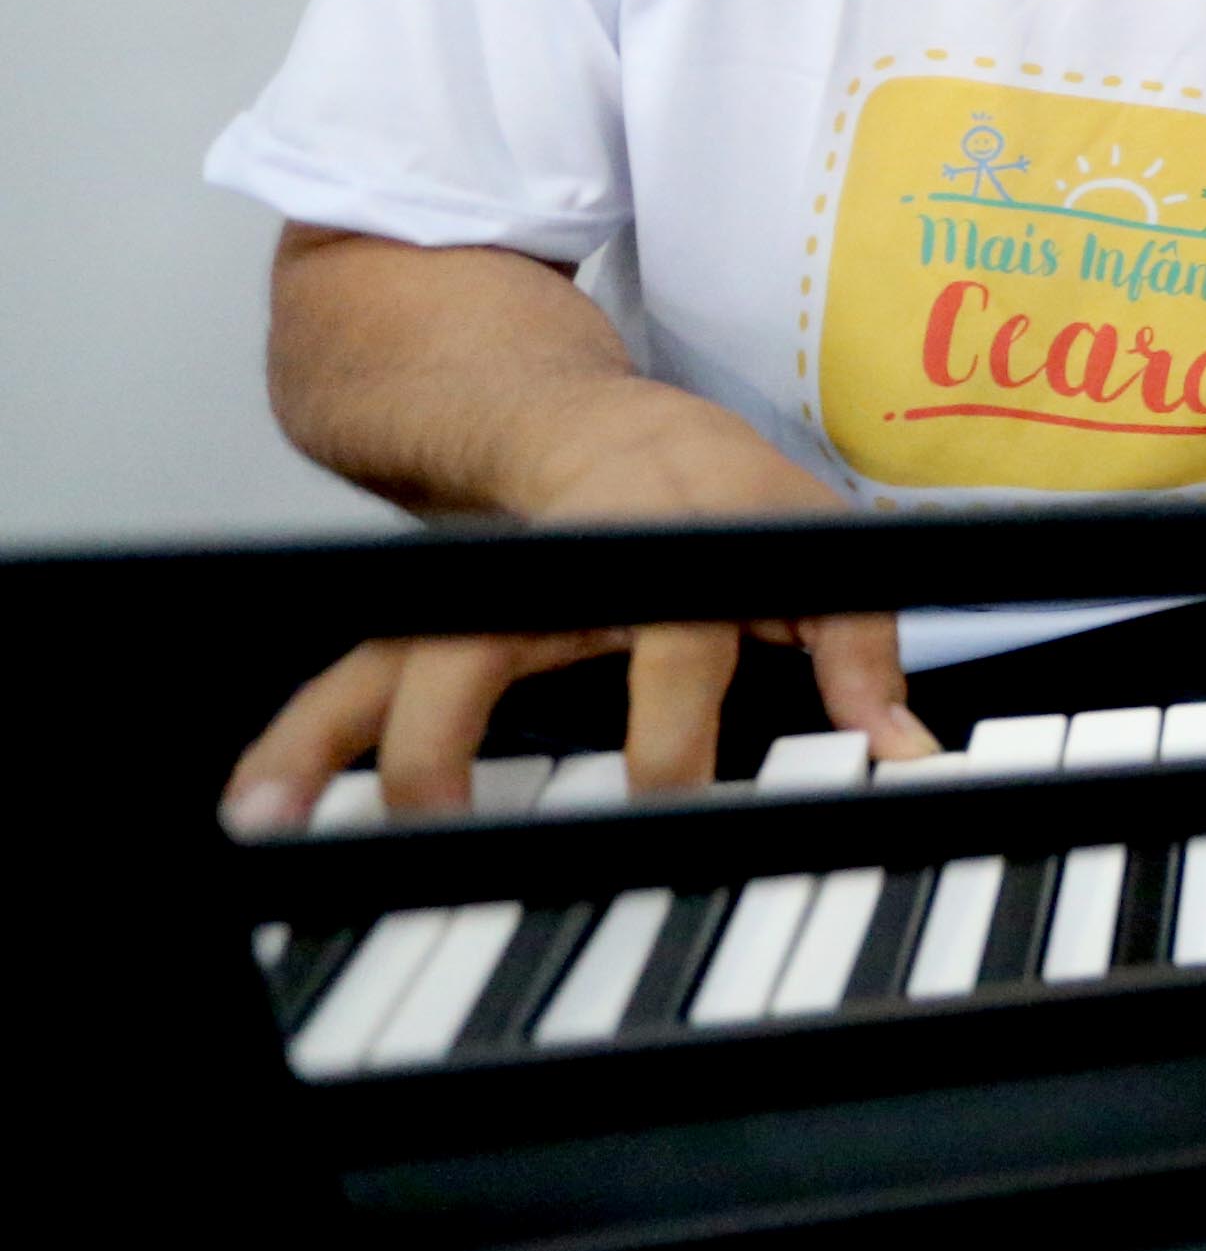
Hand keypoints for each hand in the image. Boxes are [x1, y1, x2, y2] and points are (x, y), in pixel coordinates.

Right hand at [223, 381, 935, 830]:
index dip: (672, 720)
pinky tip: (255, 811)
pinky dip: (295, 748)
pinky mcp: (421, 624)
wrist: (580, 418)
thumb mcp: (806, 541)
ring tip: (280, 828)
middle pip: (484, 643)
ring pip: (385, 664)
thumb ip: (859, 646)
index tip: (667, 801)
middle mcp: (550, 569)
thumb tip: (904, 751)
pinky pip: (347, 687)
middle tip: (460, 833)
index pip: (673, 632)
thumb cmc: (707, 489)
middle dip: (455, 741)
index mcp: (661, 546)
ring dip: (327, 744)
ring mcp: (472, 595)